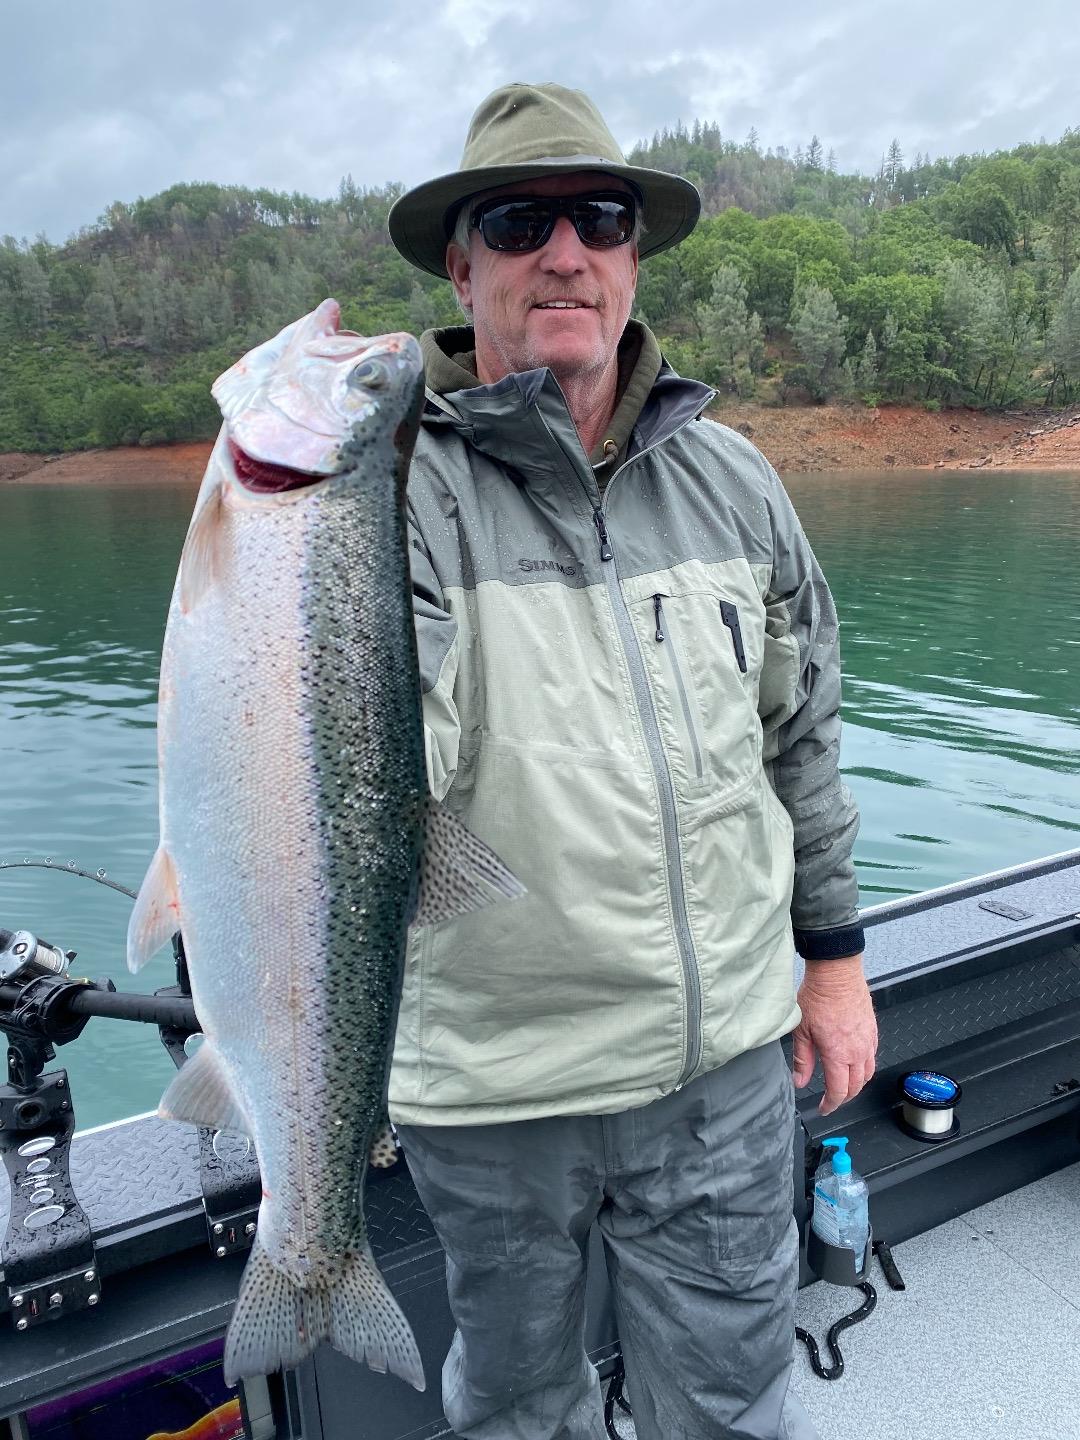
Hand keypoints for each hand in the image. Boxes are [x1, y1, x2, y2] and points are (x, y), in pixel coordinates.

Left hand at [792, 954, 876, 1115]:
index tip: (823, 1108)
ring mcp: (868, 1041)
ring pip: (867, 1074)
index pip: (839, 1091)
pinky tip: (853, 1063)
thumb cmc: (818, 996)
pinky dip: (864, 1067)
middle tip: (831, 1099)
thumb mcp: (801, 1030)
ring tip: (843, 1085)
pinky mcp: (873, 1031)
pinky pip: (872, 1057)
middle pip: (856, 1087)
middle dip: (844, 1097)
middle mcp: (857, 1051)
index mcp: (838, 1054)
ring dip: (856, 1084)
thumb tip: (799, 1081)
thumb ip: (802, 1059)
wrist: (837, 973)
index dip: (831, 1104)